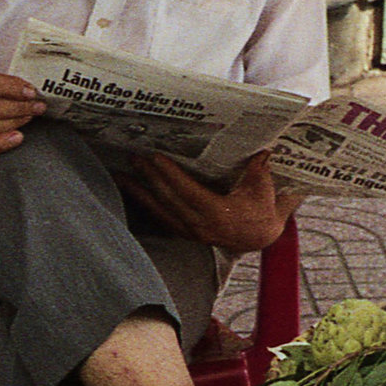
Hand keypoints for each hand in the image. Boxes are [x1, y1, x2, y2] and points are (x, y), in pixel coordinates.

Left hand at [127, 150, 300, 252]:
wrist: (259, 236)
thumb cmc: (262, 210)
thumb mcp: (264, 188)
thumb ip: (260, 169)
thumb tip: (261, 149)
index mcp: (218, 214)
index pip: (188, 192)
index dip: (170, 175)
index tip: (156, 158)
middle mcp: (200, 225)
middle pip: (169, 199)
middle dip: (149, 177)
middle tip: (134, 157)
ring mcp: (189, 230)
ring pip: (159, 210)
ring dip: (139, 191)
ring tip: (121, 175)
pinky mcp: (184, 231)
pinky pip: (160, 217)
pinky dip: (144, 204)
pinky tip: (132, 191)